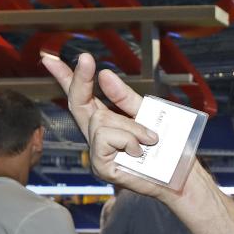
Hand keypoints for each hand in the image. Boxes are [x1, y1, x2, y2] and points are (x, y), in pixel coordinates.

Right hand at [40, 52, 165, 198]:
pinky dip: (127, 140)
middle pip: (78, 103)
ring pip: (100, 121)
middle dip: (80, 80)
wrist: (183, 175)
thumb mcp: (147, 115)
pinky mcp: (101, 167)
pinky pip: (106, 138)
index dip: (67, 79)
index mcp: (107, 122)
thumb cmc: (168, 148)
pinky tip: (139, 152)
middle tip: (86, 58)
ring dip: (130, 127)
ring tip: (149, 140)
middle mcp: (98, 137)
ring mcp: (97, 153)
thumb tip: (104, 75)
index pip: (82, 98)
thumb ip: (125, 98)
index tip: (50, 59)